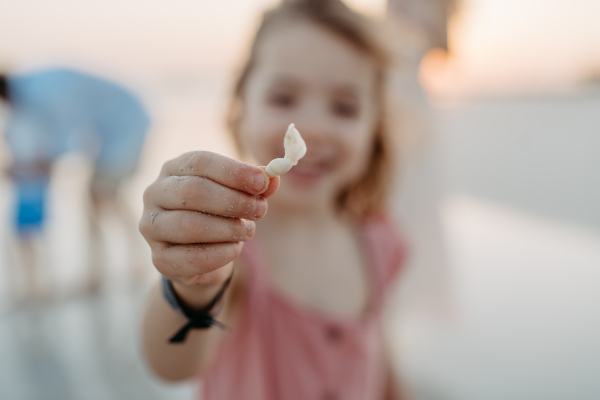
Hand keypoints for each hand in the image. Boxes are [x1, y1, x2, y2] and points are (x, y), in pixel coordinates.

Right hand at [139, 151, 279, 300]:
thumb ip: (255, 186)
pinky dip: (220, 254)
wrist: (202, 257)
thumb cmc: (220, 215)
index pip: (200, 162)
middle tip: (260, 210)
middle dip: (233, 201)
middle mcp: (155, 194)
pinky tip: (235, 249)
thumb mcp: (240, 195)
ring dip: (228, 229)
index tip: (262, 182)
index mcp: (174, 169)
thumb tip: (273, 179)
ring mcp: (151, 227)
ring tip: (248, 231)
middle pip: (193, 191)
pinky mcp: (159, 259)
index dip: (234, 172)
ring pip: (190, 225)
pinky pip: (190, 258)